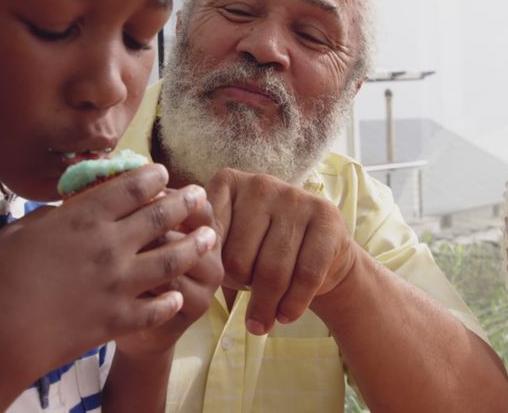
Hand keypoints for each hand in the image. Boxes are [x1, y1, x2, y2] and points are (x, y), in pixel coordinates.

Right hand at [0, 164, 217, 385]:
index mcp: (81, 217)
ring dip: (193, 246)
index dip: (151, 177)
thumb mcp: (17, 232)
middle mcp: (108, 245)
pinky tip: (177, 295)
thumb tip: (64, 212)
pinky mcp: (117, 319)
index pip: (129, 188)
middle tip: (199, 195)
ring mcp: (117, 284)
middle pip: (159, 217)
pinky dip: (169, 300)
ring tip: (209, 237)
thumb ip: (50, 219)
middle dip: (183, 203)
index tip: (163, 172)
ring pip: (171, 259)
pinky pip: (155, 307)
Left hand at [206, 168, 357, 334]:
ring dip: (265, 306)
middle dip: (240, 287)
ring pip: (273, 270)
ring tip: (259, 322)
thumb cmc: (259, 252)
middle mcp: (261, 183)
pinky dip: (293, 304)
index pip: (208, 239)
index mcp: (227, 183)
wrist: (319, 255)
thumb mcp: (226, 246)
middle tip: (244, 298)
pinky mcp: (326, 217)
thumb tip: (180, 260)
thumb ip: (202, 247)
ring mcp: (296, 197)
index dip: (211, 269)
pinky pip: (306, 275)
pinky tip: (286, 316)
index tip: (215, 282)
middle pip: (239, 258)